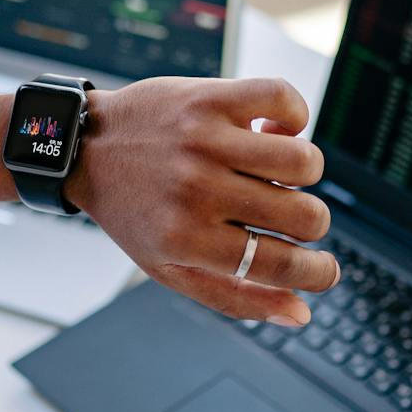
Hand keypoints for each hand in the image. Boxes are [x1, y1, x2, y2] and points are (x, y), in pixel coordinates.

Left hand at [68, 77, 337, 325]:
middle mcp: (198, 190)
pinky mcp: (210, 99)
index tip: (326, 270)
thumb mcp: (169, 268)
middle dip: (312, 224)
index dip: (318, 273)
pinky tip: (273, 129)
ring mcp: (205, 141)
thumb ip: (235, 297)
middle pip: (304, 216)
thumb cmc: (133, 213)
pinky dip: (294, 116)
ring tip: (275, 171)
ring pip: (304, 161)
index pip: (280, 266)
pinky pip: (285, 100)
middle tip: (289, 216)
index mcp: (189, 240)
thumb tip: (300, 312)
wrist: (85, 147)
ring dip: (304, 172)